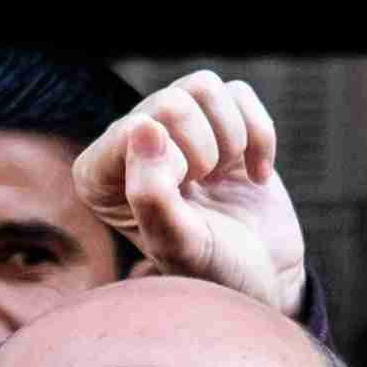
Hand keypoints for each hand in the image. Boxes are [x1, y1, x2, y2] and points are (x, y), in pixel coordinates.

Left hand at [82, 69, 308, 316]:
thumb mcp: (178, 247)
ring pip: (204, 87)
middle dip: (203, 153)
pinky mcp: (221, 121)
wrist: (266, 279)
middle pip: (172, 102)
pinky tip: (255, 175)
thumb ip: (151, 194)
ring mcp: (177, 129)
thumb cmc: (213, 270)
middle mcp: (131, 144)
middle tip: (204, 192)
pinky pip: (239, 94)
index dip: (173, 163)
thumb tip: (144, 125)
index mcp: (100, 176)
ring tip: (222, 180)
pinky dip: (259, 136)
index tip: (184, 201)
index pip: (134, 129)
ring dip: (229, 139)